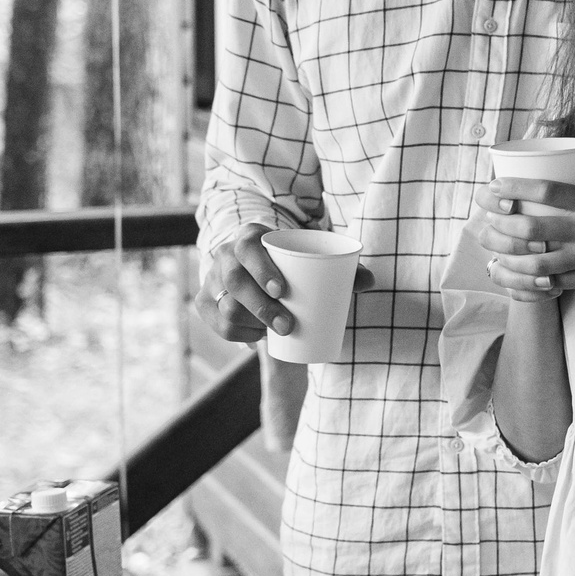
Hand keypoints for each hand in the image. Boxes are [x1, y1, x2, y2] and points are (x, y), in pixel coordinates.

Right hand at [194, 228, 377, 342]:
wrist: (254, 266)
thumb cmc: (290, 262)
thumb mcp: (310, 257)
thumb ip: (341, 268)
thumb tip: (369, 281)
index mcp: (249, 237)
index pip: (248, 249)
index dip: (261, 269)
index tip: (283, 291)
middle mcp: (224, 256)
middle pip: (235, 283)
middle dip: (261, 308)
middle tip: (288, 326)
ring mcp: (211, 281)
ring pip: (226, 308)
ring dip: (252, 325)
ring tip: (277, 333)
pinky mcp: (205, 303)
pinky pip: (219, 326)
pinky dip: (240, 336)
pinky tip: (257, 338)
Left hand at [475, 178, 574, 304]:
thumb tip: (556, 189)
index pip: (547, 190)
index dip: (514, 188)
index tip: (492, 187)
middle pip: (532, 227)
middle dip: (499, 225)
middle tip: (483, 222)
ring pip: (536, 261)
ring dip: (507, 259)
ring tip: (491, 255)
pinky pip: (554, 283)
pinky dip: (529, 282)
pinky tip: (514, 277)